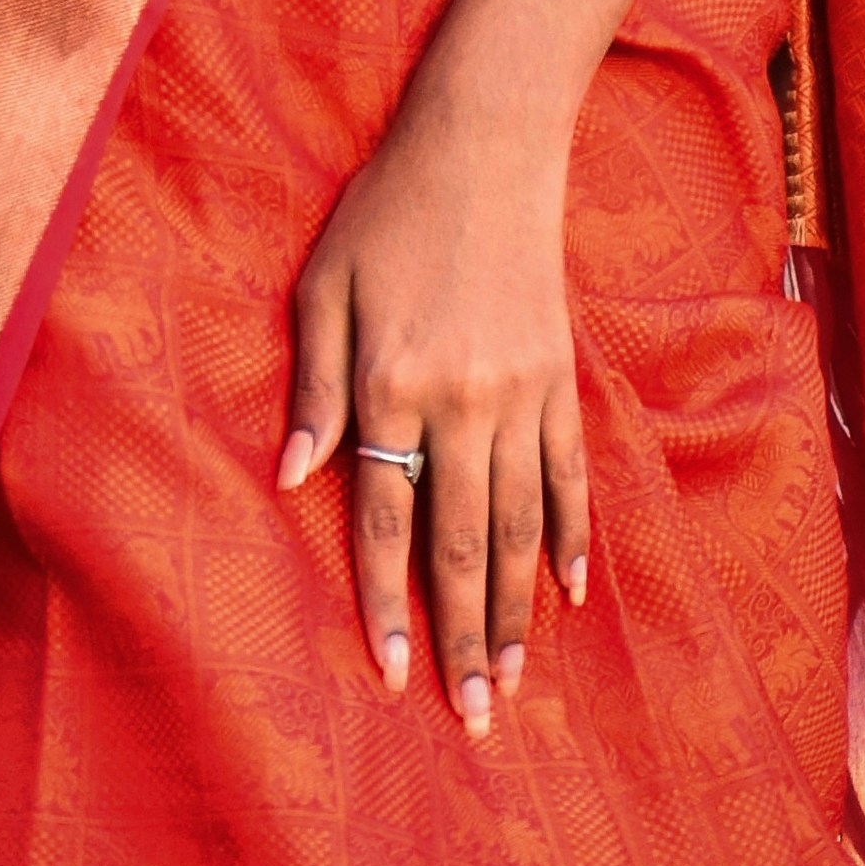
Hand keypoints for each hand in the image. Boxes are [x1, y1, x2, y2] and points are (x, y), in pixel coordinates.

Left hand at [278, 78, 587, 739]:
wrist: (484, 147)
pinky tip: (567, 595)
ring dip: (516, 611)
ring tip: (514, 681)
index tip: (391, 675)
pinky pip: (569, 476)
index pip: (384, 520)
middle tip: (472, 718)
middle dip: (464, 639)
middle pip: (461, 544)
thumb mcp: (322, 287)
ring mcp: (521, 394)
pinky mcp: (561, 380)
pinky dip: (570, 538)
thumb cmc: (384, 215)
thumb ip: (313, 387)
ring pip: (520, 526)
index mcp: (390, 384)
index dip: (386, 603)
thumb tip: (294, 479)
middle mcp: (461, 402)